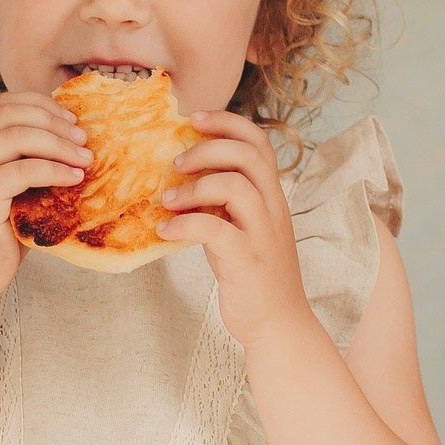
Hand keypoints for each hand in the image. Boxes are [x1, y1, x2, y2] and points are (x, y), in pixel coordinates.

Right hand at [0, 92, 89, 299]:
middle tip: (83, 138)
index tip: (72, 120)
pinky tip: (74, 179)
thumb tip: (75, 140)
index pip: (6, 104)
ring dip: (59, 143)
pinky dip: (55, 169)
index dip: (42, 105)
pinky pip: (24, 169)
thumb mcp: (14, 190)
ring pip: (19, 135)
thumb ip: (28, 162)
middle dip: (54, 121)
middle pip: (12, 112)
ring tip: (85, 158)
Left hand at [159, 111, 314, 346]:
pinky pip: (214, 229)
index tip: (194, 119)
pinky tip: (166, 231)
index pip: (259, 142)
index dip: (226, 122)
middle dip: (205, 149)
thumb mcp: (242, 229)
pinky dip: (183, 225)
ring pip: (234, 186)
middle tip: (176, 164)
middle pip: (247, 154)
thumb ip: (223, 202)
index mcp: (272, 196)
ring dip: (192, 188)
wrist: (278, 324)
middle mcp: (273, 208)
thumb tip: (182, 177)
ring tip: (168, 200)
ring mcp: (262, 234)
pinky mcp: (247, 261)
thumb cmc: (254, 276)